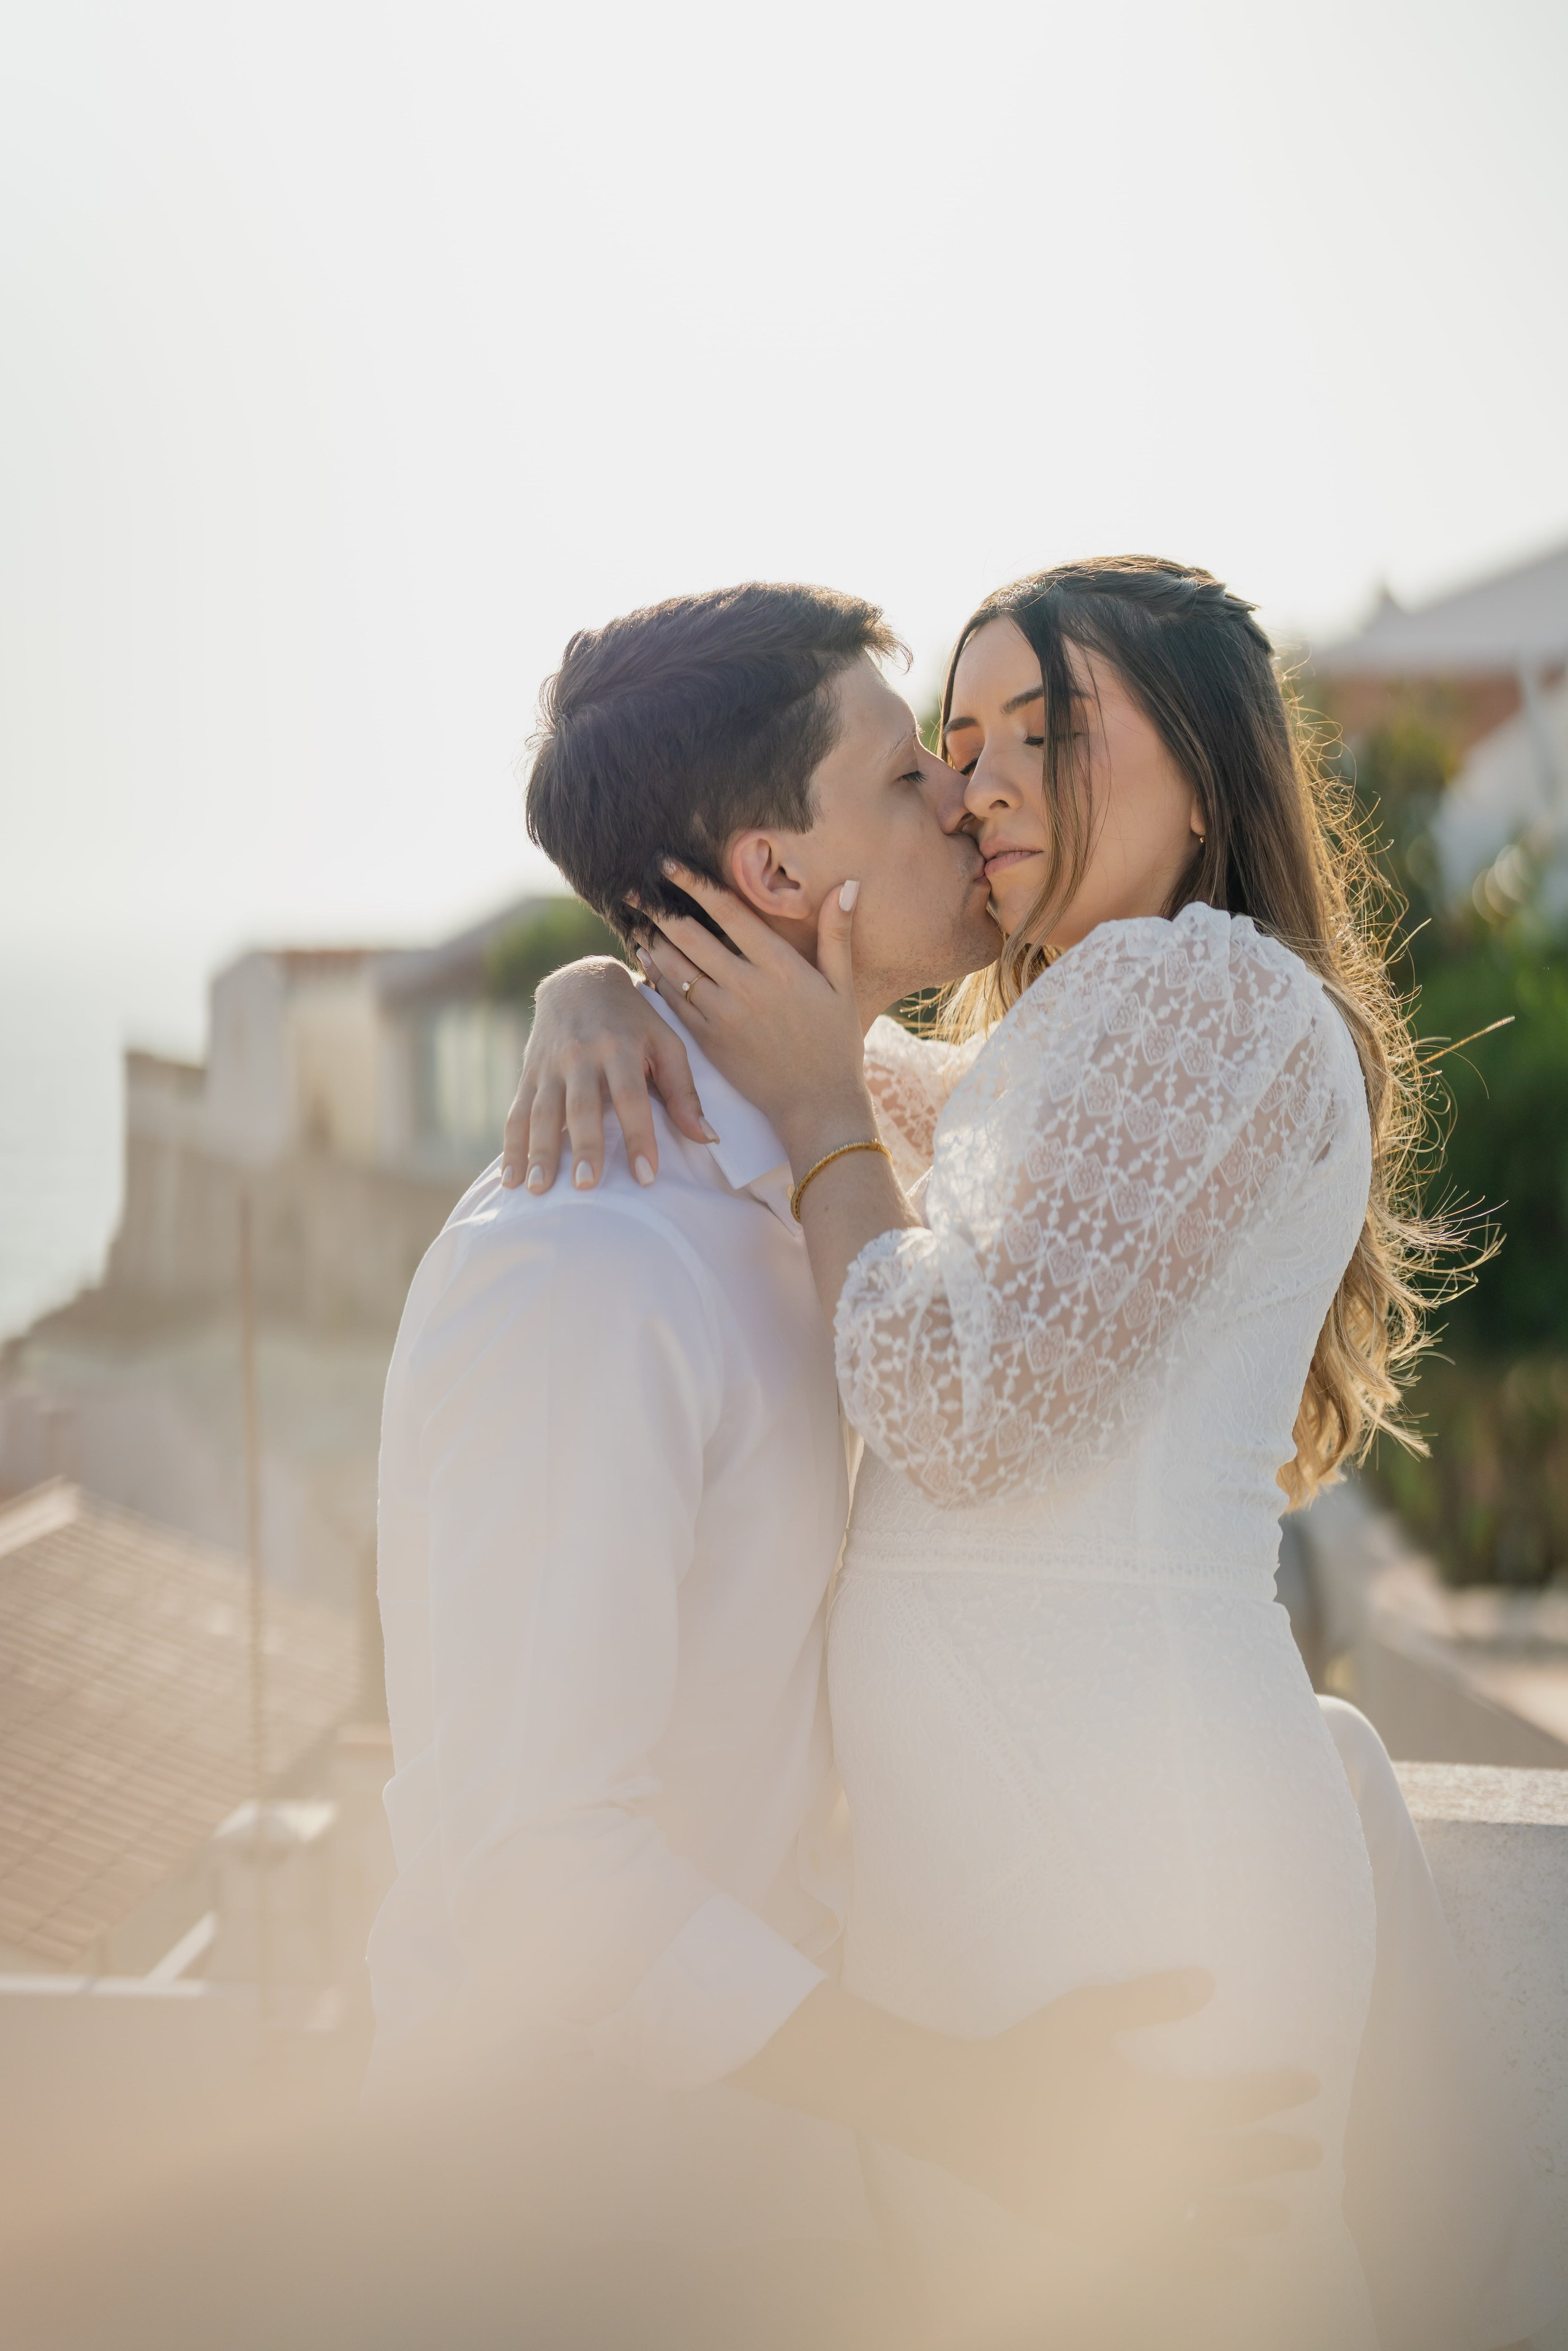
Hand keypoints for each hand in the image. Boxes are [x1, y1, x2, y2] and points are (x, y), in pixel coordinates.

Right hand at [500, 957, 715, 1193]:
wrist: (580, 982)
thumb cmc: (634, 1020)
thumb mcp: (666, 1043)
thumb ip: (683, 1091)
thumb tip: (707, 1138)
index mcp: (620, 1047)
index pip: (631, 1097)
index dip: (639, 1136)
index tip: (646, 1176)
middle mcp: (582, 1056)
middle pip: (582, 1107)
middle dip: (584, 1147)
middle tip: (586, 1186)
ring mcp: (551, 1065)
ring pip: (543, 1113)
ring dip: (539, 1153)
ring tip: (539, 1190)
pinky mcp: (529, 1073)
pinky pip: (518, 1113)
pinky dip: (512, 1147)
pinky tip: (510, 1179)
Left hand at [638, 862, 871, 1171]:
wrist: (817, 1104)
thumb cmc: (835, 1044)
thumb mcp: (843, 987)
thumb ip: (837, 935)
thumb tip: (847, 886)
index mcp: (779, 966)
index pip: (729, 913)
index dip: (695, 885)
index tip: (669, 864)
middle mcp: (746, 986)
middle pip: (691, 937)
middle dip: (659, 910)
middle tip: (635, 889)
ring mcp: (723, 1014)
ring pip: (676, 968)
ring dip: (652, 941)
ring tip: (635, 920)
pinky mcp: (709, 1039)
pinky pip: (674, 1002)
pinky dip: (657, 979)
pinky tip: (646, 961)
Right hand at [921, 1970, 1320, 2258]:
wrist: (965, 2114)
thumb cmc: (1026, 2056)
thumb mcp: (1085, 2013)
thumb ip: (1148, 1999)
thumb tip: (1209, 1982)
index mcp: (1155, 2108)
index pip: (1235, 2104)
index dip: (1276, 2094)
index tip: (1309, 2086)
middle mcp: (1154, 2165)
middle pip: (1234, 2165)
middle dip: (1278, 2157)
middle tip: (1312, 2153)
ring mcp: (1132, 2207)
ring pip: (1212, 2217)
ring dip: (1254, 2213)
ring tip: (1284, 2213)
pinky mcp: (1107, 2235)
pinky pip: (1173, 2257)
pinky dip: (1210, 2262)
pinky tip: (1232, 2265)